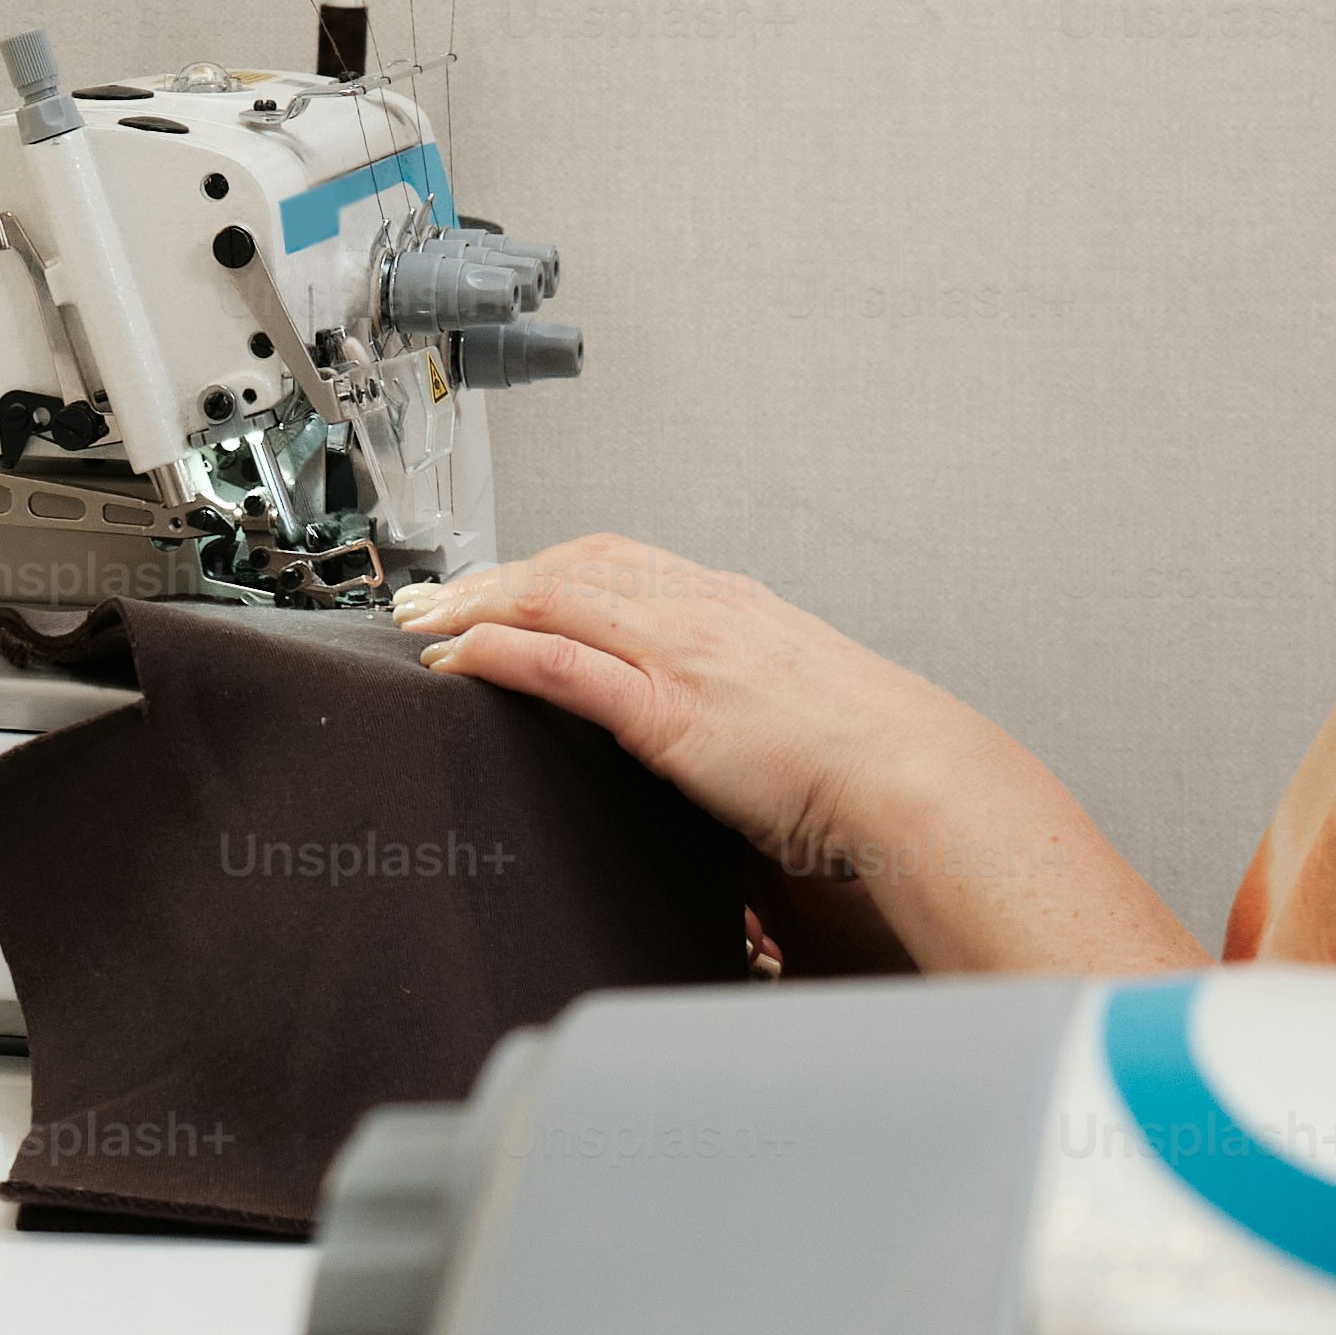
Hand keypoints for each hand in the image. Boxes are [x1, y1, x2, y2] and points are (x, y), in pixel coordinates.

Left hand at [391, 533, 950, 876]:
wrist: (914, 776)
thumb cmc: (868, 755)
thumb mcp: (792, 697)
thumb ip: (739, 689)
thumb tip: (713, 714)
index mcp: (730, 603)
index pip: (612, 559)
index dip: (539, 566)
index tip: (494, 583)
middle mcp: (699, 610)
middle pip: (568, 565)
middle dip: (487, 578)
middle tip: (429, 601)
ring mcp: (681, 651)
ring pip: (551, 598)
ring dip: (472, 606)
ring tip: (421, 626)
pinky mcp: (667, 707)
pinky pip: (561, 664)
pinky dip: (497, 654)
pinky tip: (456, 662)